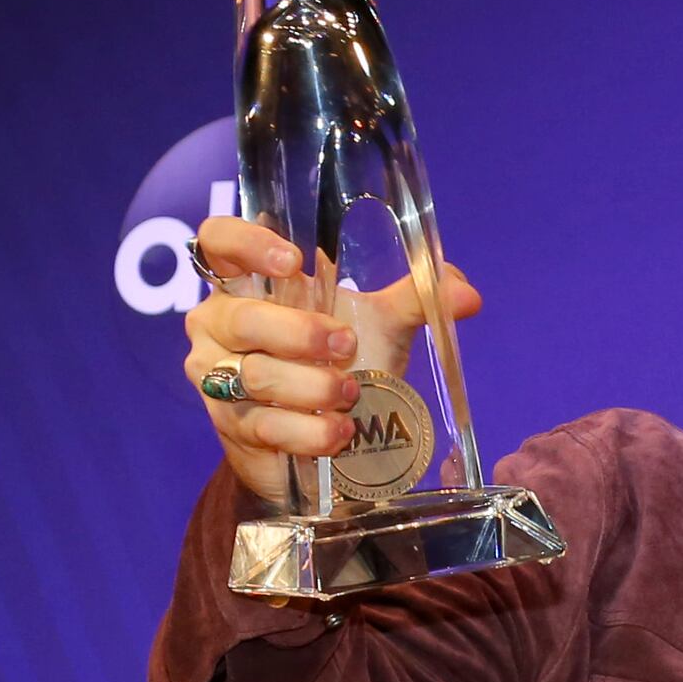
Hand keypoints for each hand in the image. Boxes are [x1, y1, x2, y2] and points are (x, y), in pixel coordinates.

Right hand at [179, 216, 481, 502]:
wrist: (313, 440)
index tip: (294, 261)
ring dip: (311, 387)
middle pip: (241, 319)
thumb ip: (414, 300)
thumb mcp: (376, 326)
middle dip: (298, 334)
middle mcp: (218, 325)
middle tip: (346, 346)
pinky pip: (267, 425)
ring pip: (254, 376)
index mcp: (246, 284)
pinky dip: (310, 430)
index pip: (218, 241)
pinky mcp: (232, 428)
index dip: (246, 242)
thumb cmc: (335, 363)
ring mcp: (216, 378)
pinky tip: (339, 432)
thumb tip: (466, 293)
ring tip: (350, 394)